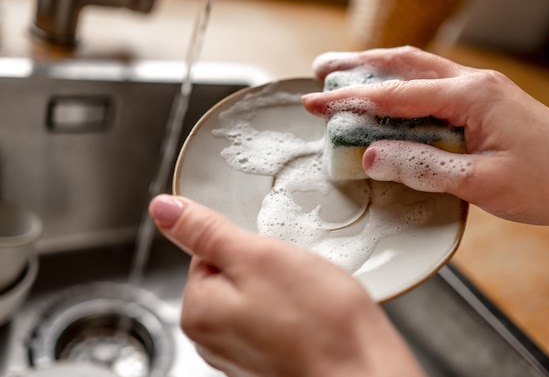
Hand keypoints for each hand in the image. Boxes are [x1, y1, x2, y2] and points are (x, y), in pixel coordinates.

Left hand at [149, 194, 426, 376]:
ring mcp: (241, 352)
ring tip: (306, 296)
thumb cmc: (319, 320)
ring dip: (282, 286)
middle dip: (264, 264)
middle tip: (294, 275)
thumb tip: (164, 208)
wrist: (364, 370)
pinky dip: (293, 309)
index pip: (208, 250)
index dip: (246, 243)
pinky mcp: (269, 357)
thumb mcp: (256, 256)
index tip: (270, 253)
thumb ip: (205, 230)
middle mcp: (212, 337)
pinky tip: (312, 314)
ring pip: (257, 292)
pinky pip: (275, 315)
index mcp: (198, 310)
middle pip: (232, 272)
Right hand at [302, 46, 548, 255]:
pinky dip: (405, 88)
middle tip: (321, 71)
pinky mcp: (487, 104)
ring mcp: (482, 90)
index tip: (314, 103)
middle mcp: (474, 83)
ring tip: (346, 76)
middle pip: (404, 64)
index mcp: (471, 95)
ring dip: (381, 71)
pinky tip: (393, 99)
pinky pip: (436, 87)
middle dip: (359, 66)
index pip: (396, 94)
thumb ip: (423, 167)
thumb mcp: (481, 182)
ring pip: (420, 70)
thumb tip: (370, 158)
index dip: (351, 100)